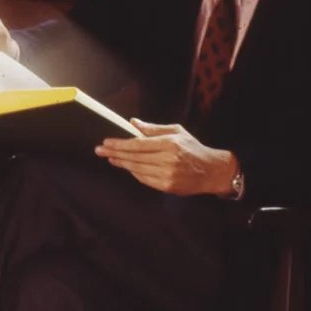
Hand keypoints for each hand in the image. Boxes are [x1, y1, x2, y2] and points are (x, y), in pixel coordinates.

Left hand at [95, 121, 240, 198]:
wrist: (211, 171)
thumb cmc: (192, 148)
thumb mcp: (176, 131)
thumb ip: (153, 128)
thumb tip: (132, 123)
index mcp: (169, 144)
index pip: (138, 144)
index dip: (120, 144)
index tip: (106, 142)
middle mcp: (168, 160)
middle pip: (135, 157)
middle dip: (115, 153)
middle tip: (100, 150)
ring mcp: (167, 175)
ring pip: (137, 169)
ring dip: (122, 164)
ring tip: (110, 158)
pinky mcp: (168, 187)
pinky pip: (145, 179)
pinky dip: (134, 173)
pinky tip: (127, 167)